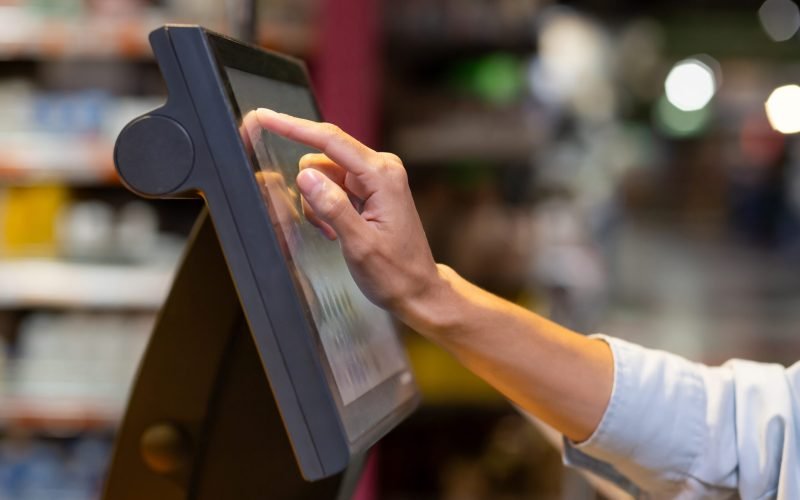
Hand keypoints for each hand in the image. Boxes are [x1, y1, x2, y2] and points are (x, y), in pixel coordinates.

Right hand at [255, 108, 443, 327]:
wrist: (416, 289)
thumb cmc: (394, 273)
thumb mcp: (360, 245)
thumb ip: (333, 208)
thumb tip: (305, 175)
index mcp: (382, 176)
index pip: (330, 141)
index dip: (293, 127)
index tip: (264, 116)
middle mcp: (380, 168)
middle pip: (321, 160)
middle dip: (311, 192)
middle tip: (325, 229)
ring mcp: (375, 178)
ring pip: (322, 175)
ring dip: (318, 205)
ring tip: (335, 234)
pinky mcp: (369, 189)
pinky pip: (331, 187)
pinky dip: (326, 208)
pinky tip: (338, 231)